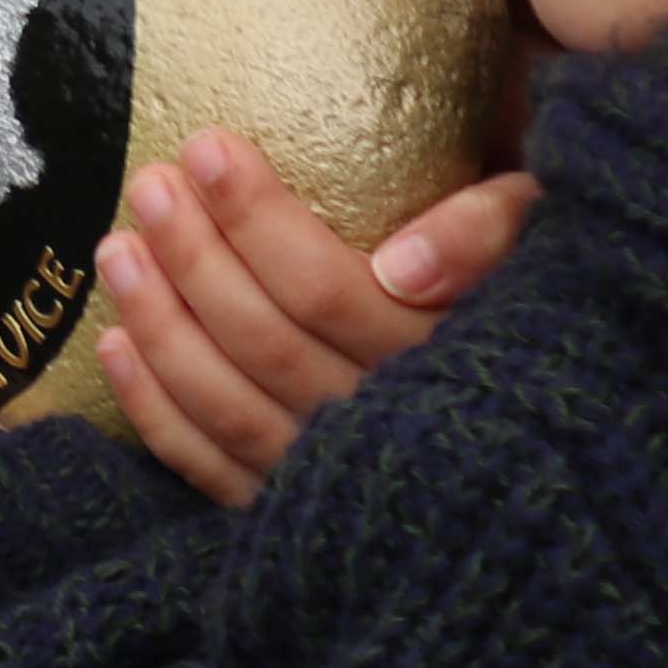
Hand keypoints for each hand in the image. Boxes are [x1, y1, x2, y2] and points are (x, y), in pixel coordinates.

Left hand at [91, 127, 540, 508]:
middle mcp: (388, 428)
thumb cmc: (540, 300)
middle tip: (149, 186)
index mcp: (443, 357)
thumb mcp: (545, 240)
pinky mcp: (301, 520)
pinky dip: (157, 412)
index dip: (258, 220)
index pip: (326, 288)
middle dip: (194, 259)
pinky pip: (215, 472)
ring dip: (161, 325)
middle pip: (265, 343)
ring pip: (231, 408)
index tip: (207, 147)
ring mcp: (340, 485)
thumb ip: (492, 229)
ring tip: (117, 247)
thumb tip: (404, 262)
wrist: (551, 439)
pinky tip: (115, 346)